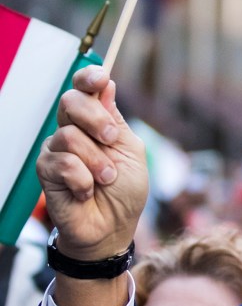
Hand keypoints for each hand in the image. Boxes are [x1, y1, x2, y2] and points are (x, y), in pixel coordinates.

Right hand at [37, 65, 148, 260]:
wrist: (112, 227)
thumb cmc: (125, 190)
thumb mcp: (131, 151)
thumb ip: (117, 120)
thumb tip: (106, 85)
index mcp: (96, 120)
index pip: (84, 88)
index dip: (89, 77)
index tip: (100, 80)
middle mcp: (73, 129)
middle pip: (71, 101)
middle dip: (96, 119)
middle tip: (112, 140)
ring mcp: (57, 149)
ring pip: (69, 135)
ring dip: (96, 161)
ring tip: (106, 179)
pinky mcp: (46, 171)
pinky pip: (62, 163)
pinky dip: (82, 179)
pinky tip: (87, 192)